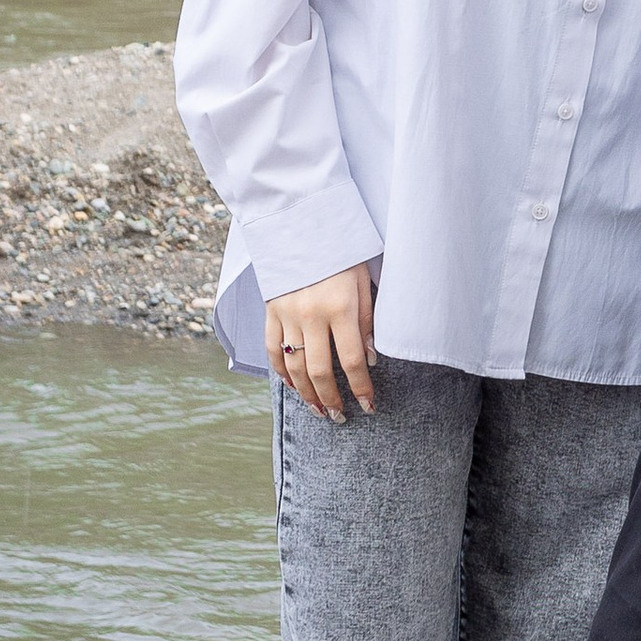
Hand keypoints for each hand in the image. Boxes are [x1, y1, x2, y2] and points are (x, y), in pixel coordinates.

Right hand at [264, 266, 374, 419]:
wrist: (302, 224)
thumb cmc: (343, 252)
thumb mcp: (364, 280)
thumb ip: (367, 320)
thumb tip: (369, 358)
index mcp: (340, 307)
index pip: (351, 360)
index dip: (361, 388)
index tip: (368, 406)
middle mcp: (311, 315)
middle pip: (319, 370)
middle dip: (331, 398)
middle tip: (340, 416)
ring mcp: (287, 314)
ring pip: (293, 366)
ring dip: (306, 393)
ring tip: (319, 409)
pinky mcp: (270, 311)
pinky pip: (272, 349)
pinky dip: (282, 372)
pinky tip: (293, 387)